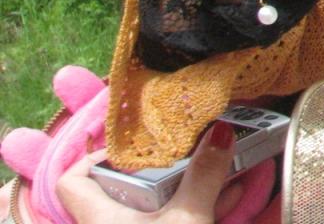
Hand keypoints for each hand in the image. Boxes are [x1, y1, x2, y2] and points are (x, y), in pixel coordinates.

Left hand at [57, 122, 241, 223]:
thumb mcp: (189, 219)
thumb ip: (204, 175)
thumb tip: (221, 129)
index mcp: (101, 216)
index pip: (73, 179)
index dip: (94, 155)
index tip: (134, 141)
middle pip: (122, 185)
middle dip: (158, 164)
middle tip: (189, 144)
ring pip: (154, 203)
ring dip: (185, 184)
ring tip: (218, 162)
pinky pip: (174, 219)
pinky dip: (195, 207)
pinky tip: (230, 195)